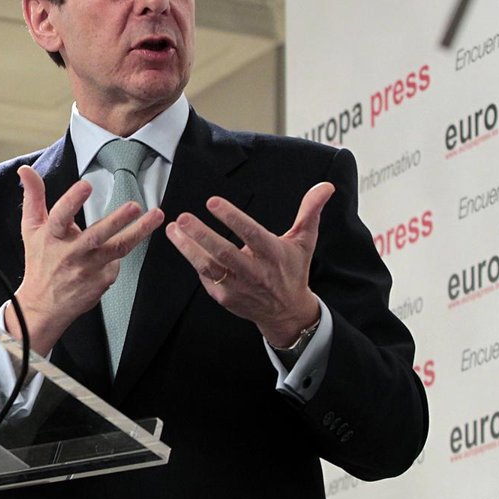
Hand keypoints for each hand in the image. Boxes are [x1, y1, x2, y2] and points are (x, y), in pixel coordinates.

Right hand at [9, 165, 163, 354]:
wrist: (43, 306)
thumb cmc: (39, 262)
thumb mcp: (31, 228)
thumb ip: (33, 197)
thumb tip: (26, 171)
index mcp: (51, 237)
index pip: (60, 216)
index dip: (72, 200)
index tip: (86, 186)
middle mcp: (70, 254)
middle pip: (96, 235)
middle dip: (116, 220)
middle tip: (134, 206)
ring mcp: (88, 269)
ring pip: (117, 249)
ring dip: (138, 232)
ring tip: (155, 216)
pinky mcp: (102, 281)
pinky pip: (117, 262)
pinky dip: (119, 252)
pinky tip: (123, 243)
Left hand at [165, 182, 332, 345]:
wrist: (286, 312)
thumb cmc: (292, 270)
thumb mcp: (304, 241)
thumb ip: (310, 212)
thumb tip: (325, 186)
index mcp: (273, 255)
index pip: (251, 234)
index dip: (232, 218)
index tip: (212, 202)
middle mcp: (254, 272)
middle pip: (224, 253)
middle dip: (201, 235)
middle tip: (183, 217)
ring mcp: (237, 287)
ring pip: (208, 267)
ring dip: (188, 247)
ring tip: (173, 228)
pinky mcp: (224, 296)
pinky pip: (205, 277)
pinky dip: (192, 260)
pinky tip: (181, 242)